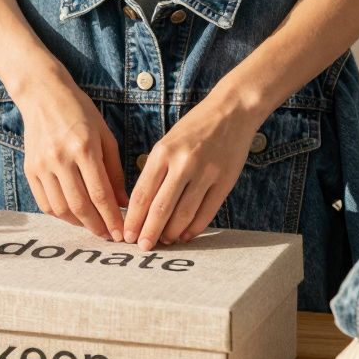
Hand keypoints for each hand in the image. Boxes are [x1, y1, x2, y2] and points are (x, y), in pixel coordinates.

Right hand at [13, 74, 129, 240]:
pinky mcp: (29, 169)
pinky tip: (73, 215)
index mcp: (84, 148)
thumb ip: (114, 170)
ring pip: (61, 208)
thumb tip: (124, 202)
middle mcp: (60, 158)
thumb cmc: (80, 112)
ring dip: (79, 223)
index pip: (100, 194)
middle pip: (80, 206)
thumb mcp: (105, 136)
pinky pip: (44, 202)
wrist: (43, 95)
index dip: (112, 218)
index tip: (120, 232)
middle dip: (97, 226)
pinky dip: (60, 214)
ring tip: (93, 226)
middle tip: (109, 235)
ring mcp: (42, 165)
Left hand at [123, 96, 262, 249]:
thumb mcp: (167, 143)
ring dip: (171, 233)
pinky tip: (185, 235)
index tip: (127, 235)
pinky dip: (194, 228)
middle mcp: (183, 163)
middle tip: (143, 246)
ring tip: (164, 241)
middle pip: (161, 208)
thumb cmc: (194, 129)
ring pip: (183, 214)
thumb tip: (141, 208)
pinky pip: (206, 212)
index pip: (142, 194)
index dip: (133, 219)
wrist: (231, 111)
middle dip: (149, 232)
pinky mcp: (224, 181)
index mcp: (163, 152)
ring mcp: (205, 173)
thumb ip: (155, 171)